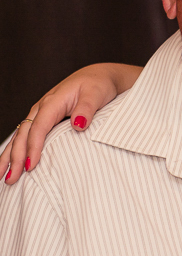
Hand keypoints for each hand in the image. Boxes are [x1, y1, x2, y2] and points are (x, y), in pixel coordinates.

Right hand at [2, 63, 137, 183]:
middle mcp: (42, 108)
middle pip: (24, 135)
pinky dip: (17, 150)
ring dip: (10, 156)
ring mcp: (40, 114)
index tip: (31, 166)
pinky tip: (12, 163)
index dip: (34, 147)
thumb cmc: (98, 85)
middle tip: (11, 179)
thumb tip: (78, 125)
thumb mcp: (96, 94)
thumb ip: (86, 109)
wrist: (98, 76)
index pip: (39, 128)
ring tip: (2, 176)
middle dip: (15, 158)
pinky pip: (26, 135)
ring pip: (20, 136)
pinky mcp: (43, 118)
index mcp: (53, 102)